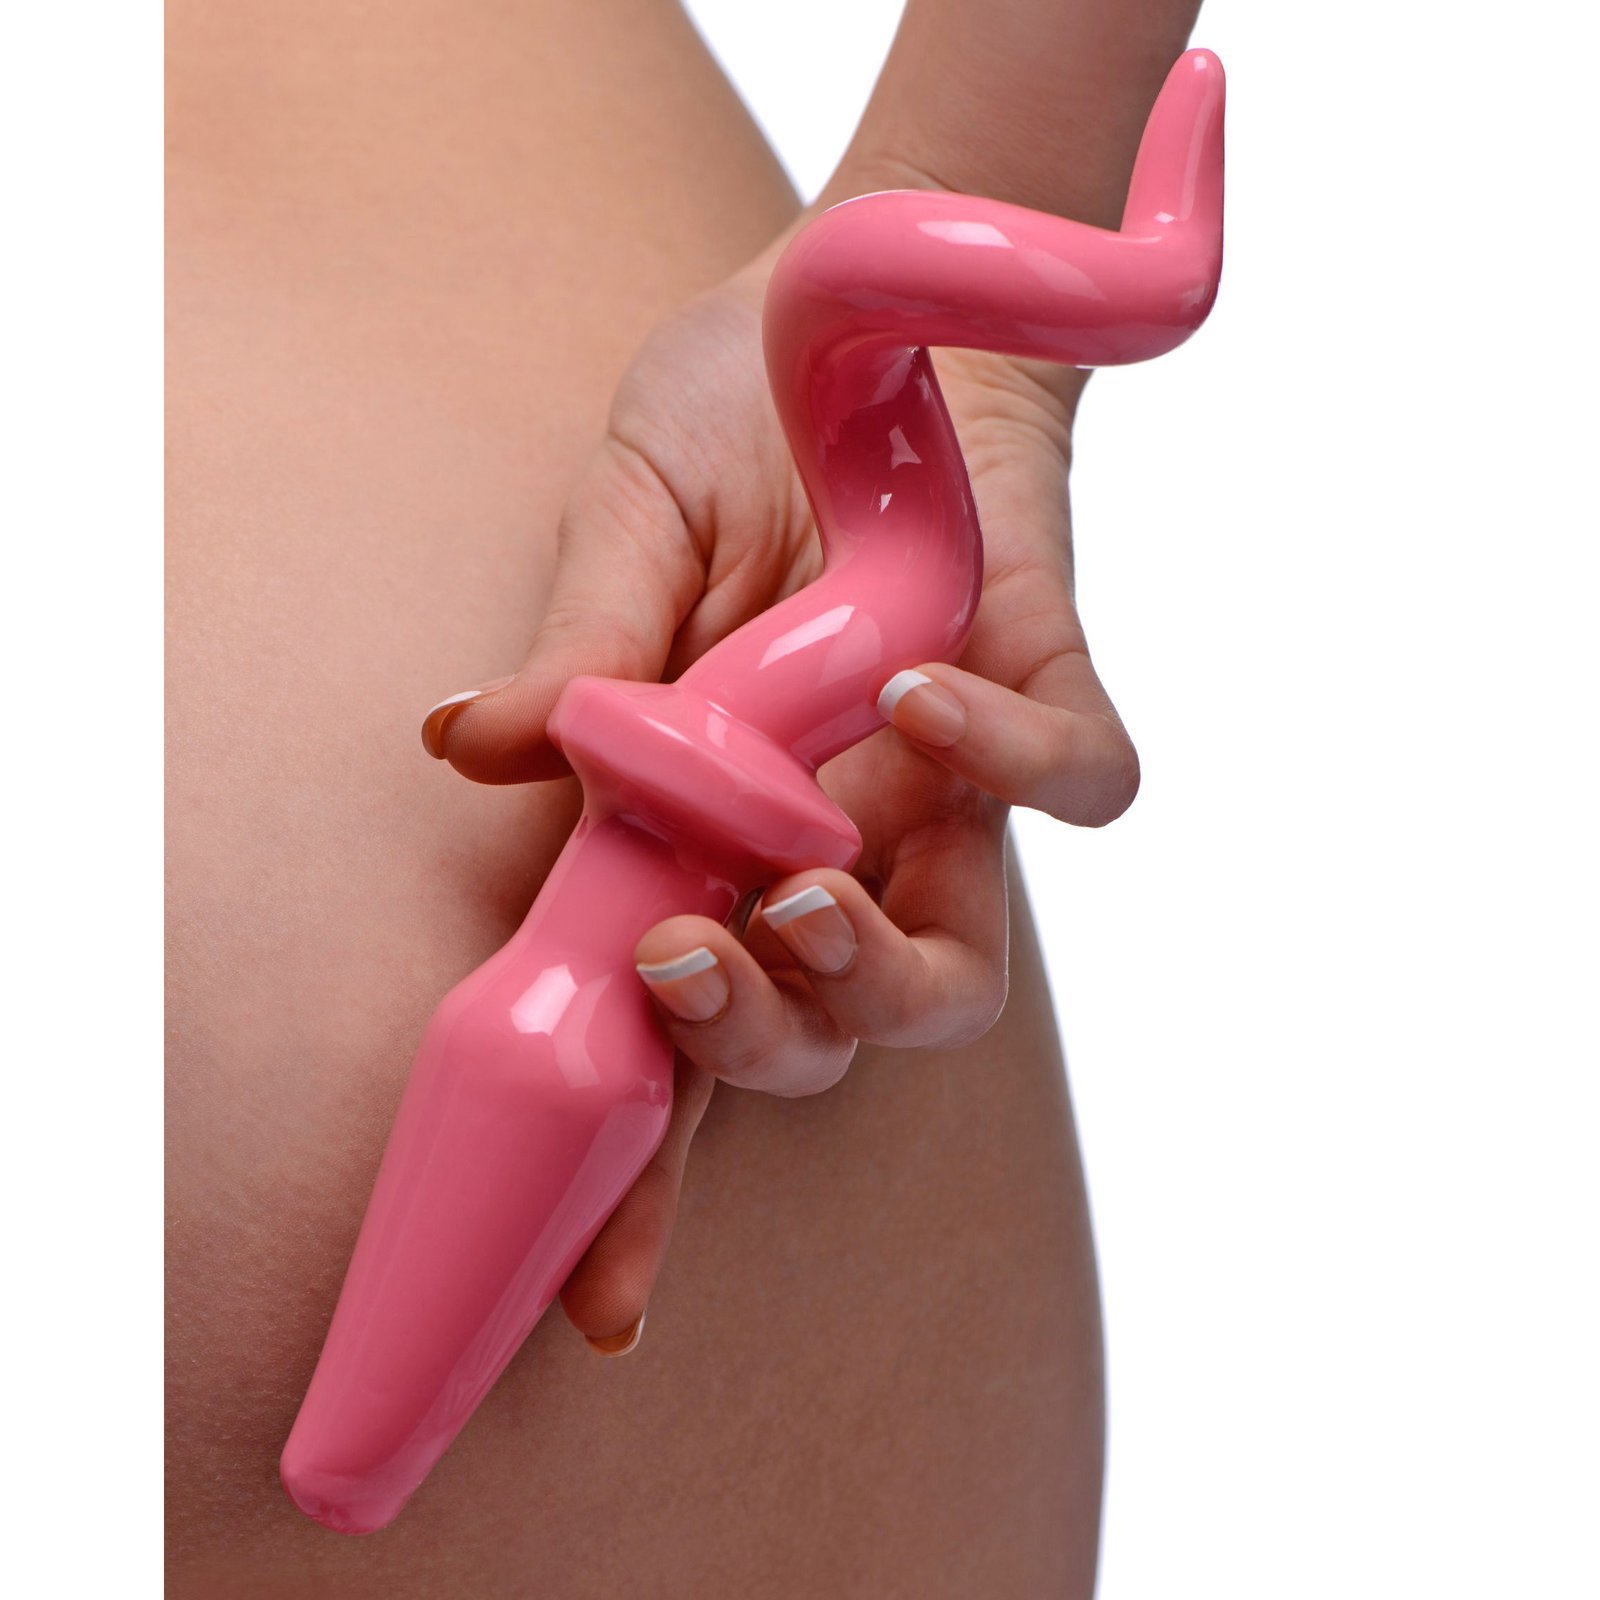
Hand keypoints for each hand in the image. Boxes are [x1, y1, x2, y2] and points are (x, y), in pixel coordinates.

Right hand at [422, 226, 1138, 1351]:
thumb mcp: (627, 532)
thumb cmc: (736, 428)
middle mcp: (833, 840)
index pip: (674, 1035)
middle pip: (819, 1040)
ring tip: (793, 899)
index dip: (646, 1174)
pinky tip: (913, 699)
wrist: (865, 318)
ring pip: (954, 978)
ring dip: (869, 973)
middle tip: (674, 957)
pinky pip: (1077, 777)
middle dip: (743, 1044)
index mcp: (710, 830)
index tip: (603, 1303)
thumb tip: (473, 747)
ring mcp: (945, 787)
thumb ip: (576, 655)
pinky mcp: (1042, 685)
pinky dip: (1012, 757)